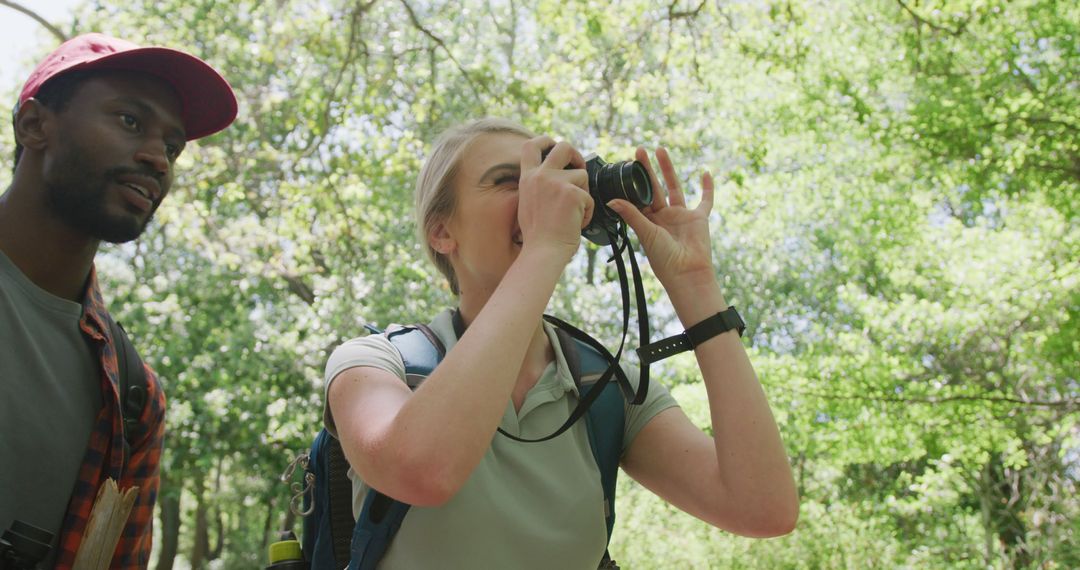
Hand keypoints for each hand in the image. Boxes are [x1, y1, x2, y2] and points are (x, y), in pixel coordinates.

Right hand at [517, 137, 593, 261]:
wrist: (543, 251)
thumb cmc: (538, 236)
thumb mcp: (529, 204)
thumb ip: (539, 187)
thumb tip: (557, 178)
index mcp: (527, 178)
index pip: (531, 145)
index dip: (545, 140)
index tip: (554, 145)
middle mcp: (540, 176)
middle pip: (564, 146)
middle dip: (576, 155)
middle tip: (579, 169)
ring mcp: (557, 182)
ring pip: (582, 175)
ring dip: (583, 194)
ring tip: (573, 215)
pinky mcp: (573, 193)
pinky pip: (589, 198)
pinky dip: (587, 213)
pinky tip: (576, 224)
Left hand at [606, 147, 715, 288]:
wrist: (687, 273)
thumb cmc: (664, 259)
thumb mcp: (646, 233)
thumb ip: (632, 214)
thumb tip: (611, 201)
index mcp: (648, 221)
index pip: (638, 197)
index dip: (632, 182)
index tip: (625, 166)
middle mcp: (663, 216)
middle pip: (654, 188)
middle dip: (647, 170)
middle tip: (639, 151)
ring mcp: (681, 216)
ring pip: (675, 187)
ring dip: (668, 169)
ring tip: (660, 150)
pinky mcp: (699, 218)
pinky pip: (705, 200)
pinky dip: (707, 188)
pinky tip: (706, 173)